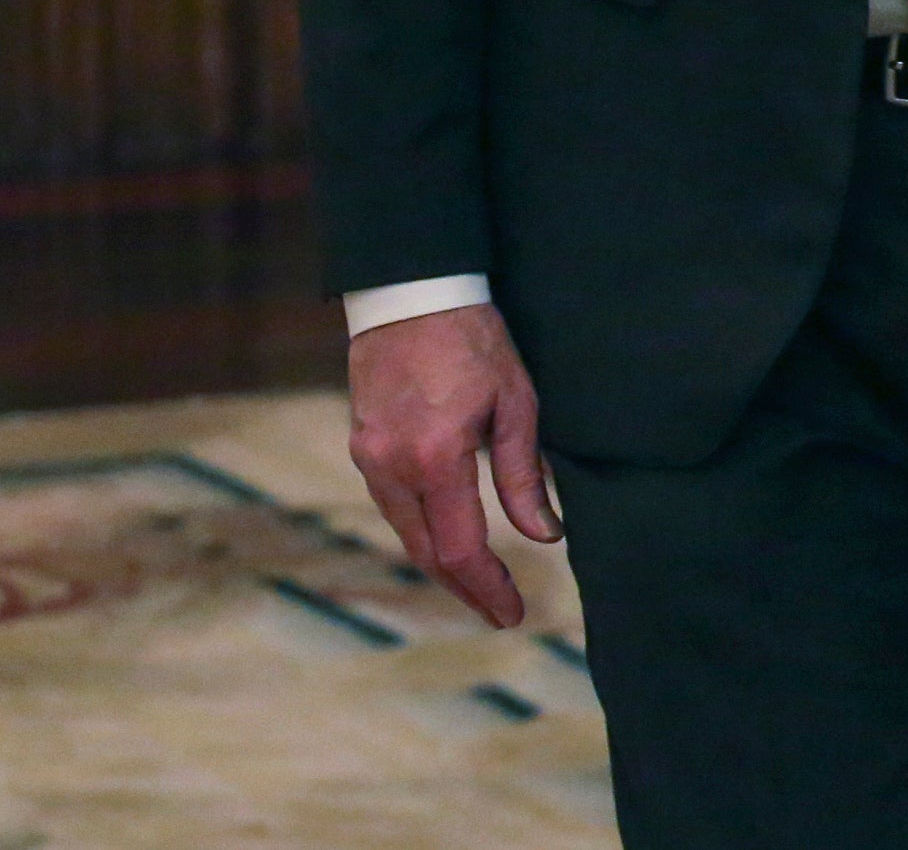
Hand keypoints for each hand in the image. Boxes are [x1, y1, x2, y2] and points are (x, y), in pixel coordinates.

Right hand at [346, 303, 562, 630]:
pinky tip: (447, 537)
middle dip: (464, 588)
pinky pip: (393, 505)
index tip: (512, 614)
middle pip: (426, 552)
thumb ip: (524, 475)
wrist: (411, 294)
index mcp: (435, 458)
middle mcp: (391, 466)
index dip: (487, 588)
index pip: (460, 548)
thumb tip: (546, 536)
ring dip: (441, 563)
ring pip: (405, 532)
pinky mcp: (361, 446)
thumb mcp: (516, 403)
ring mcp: (368, 458)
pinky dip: (422, 530)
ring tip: (480, 584)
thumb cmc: (474, 341)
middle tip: (500, 611)